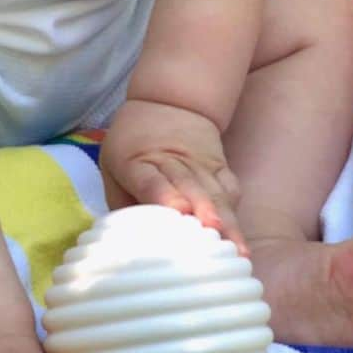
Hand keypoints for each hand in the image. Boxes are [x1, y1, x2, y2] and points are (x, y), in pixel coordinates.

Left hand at [99, 99, 247, 255]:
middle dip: (203, 209)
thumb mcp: (112, 166)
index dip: (163, 194)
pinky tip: (240, 236)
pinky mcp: (220, 167)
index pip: (150, 179)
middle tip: (214, 231)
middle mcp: (171, 162)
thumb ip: (121, 203)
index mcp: (137, 162)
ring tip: (237, 250)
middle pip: (189, 186)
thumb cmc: (132, 143)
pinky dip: (234, 211)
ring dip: (227, 220)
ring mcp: (199, 164)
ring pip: (214, 192)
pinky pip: (230, 189)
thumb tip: (130, 245)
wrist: (169, 102)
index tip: (177, 209)